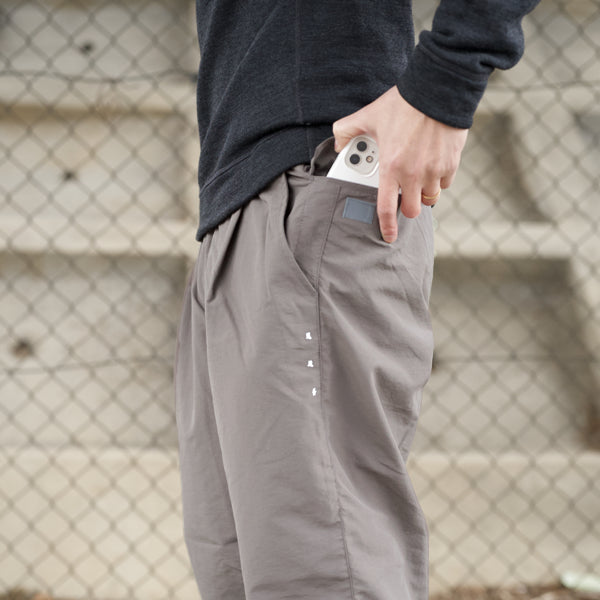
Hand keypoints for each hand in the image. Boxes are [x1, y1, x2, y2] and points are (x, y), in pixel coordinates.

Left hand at [332, 85, 468, 242]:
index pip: (386, 208)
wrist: (438, 88)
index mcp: (391, 167)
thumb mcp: (369, 114)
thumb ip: (347, 130)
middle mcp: (413, 174)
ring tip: (418, 173)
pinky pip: (445, 183)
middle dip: (409, 206)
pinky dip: (439, 178)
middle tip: (405, 193)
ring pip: (431, 197)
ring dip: (424, 192)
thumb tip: (337, 142)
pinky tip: (433, 162)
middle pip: (413, 210)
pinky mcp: (451, 164)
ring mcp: (434, 171)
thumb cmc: (403, 102)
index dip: (387, 227)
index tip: (389, 236)